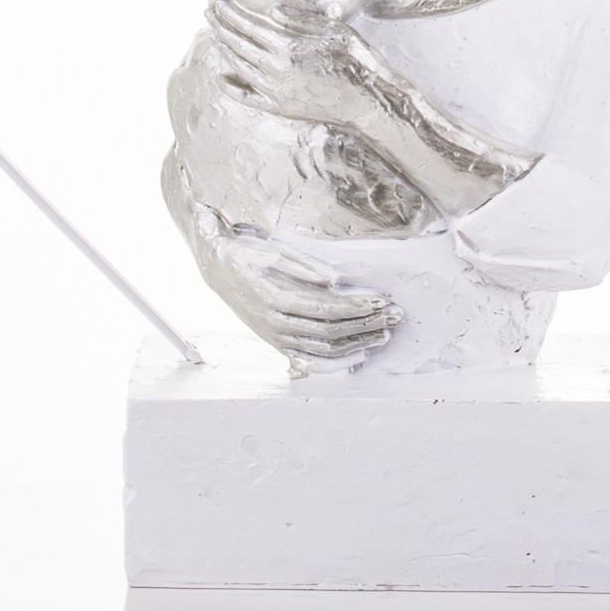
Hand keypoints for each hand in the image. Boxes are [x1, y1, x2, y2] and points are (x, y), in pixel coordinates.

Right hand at [193, 209, 401, 364]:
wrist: (216, 269)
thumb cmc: (248, 255)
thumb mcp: (272, 251)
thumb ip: (302, 267)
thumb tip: (333, 280)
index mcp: (277, 300)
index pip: (326, 308)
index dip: (355, 306)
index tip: (380, 300)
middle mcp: (277, 324)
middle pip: (331, 331)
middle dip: (365, 324)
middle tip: (393, 316)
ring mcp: (276, 337)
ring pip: (324, 348)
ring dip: (356, 343)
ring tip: (383, 334)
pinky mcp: (276, 342)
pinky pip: (310, 357)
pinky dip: (336, 358)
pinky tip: (357, 353)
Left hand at [208, 0, 380, 126]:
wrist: (366, 101)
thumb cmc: (355, 61)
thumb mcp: (333, 31)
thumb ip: (300, 21)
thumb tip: (273, 11)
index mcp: (288, 45)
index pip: (249, 24)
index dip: (231, 12)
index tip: (219, 1)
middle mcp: (276, 68)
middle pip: (238, 43)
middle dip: (221, 25)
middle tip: (209, 12)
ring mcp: (275, 90)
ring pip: (239, 66)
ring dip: (224, 48)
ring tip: (215, 33)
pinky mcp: (278, 108)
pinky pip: (246, 96)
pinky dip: (230, 87)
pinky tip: (219, 77)